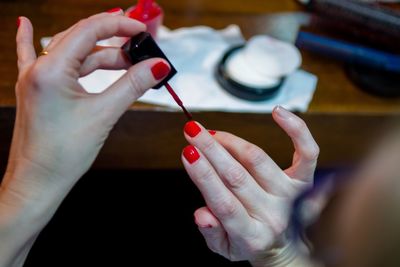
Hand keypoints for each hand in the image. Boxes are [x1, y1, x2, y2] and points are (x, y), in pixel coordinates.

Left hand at [4, 11, 170, 199]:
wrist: (37, 182)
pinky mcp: (36, 89)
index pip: (89, 30)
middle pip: (81, 38)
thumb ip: (132, 85)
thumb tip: (156, 67)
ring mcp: (34, 78)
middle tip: (140, 49)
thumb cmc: (61, 155)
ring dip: (99, 53)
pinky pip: (33, 56)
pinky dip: (32, 39)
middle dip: (114, 40)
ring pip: (71, 52)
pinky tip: (25, 24)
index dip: (119, 25)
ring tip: (126, 63)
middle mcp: (38, 69)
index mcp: (51, 70)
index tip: (141, 29)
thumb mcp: (104, 115)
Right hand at [181, 106, 318, 263]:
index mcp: (251, 235)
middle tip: (192, 130)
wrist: (285, 249)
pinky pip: (306, 152)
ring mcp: (290, 196)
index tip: (188, 153)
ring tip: (210, 132)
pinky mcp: (304, 181)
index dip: (204, 176)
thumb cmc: (251, 243)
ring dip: (231, 141)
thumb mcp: (225, 249)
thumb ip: (211, 233)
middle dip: (211, 149)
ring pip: (258, 160)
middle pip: (237, 176)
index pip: (224, 203)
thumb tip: (201, 214)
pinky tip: (278, 112)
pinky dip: (296, 130)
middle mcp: (273, 214)